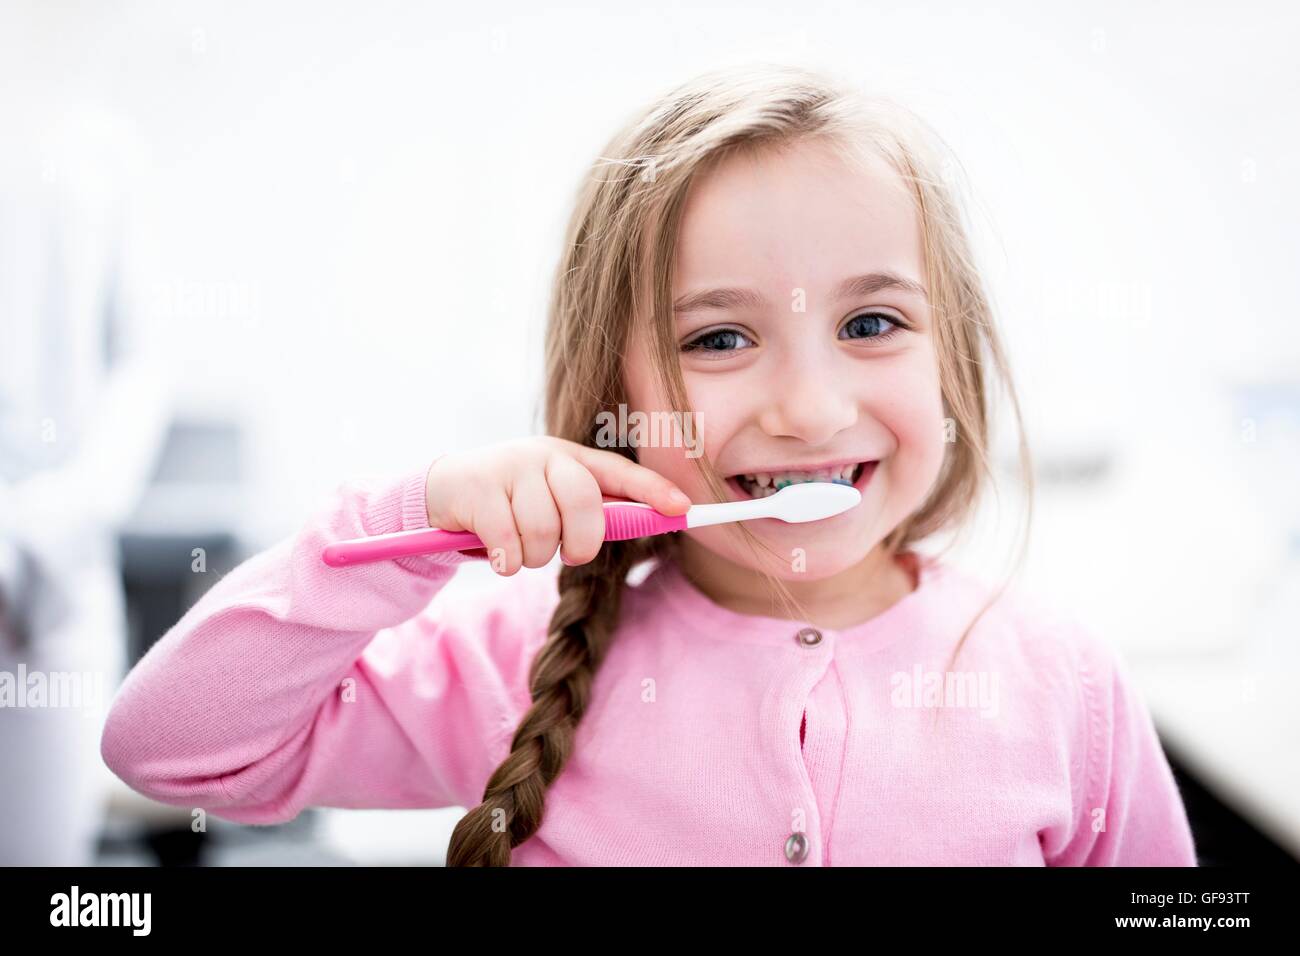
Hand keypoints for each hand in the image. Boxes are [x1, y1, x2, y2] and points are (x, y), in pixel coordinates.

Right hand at [423, 437, 691, 574]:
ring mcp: (510, 467)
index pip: (620, 472)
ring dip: (534, 558)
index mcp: (571, 458)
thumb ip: (589, 512)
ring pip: (543, 529)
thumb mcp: (551, 501)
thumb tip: (644, 524)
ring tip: (520, 551)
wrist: (444, 493)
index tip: (683, 510)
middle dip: (581, 543)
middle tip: (567, 555)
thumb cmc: (512, 505)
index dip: (653, 490)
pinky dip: (507, 561)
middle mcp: (544, 455)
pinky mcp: (478, 487)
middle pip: (583, 502)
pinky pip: (507, 541)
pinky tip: (497, 555)